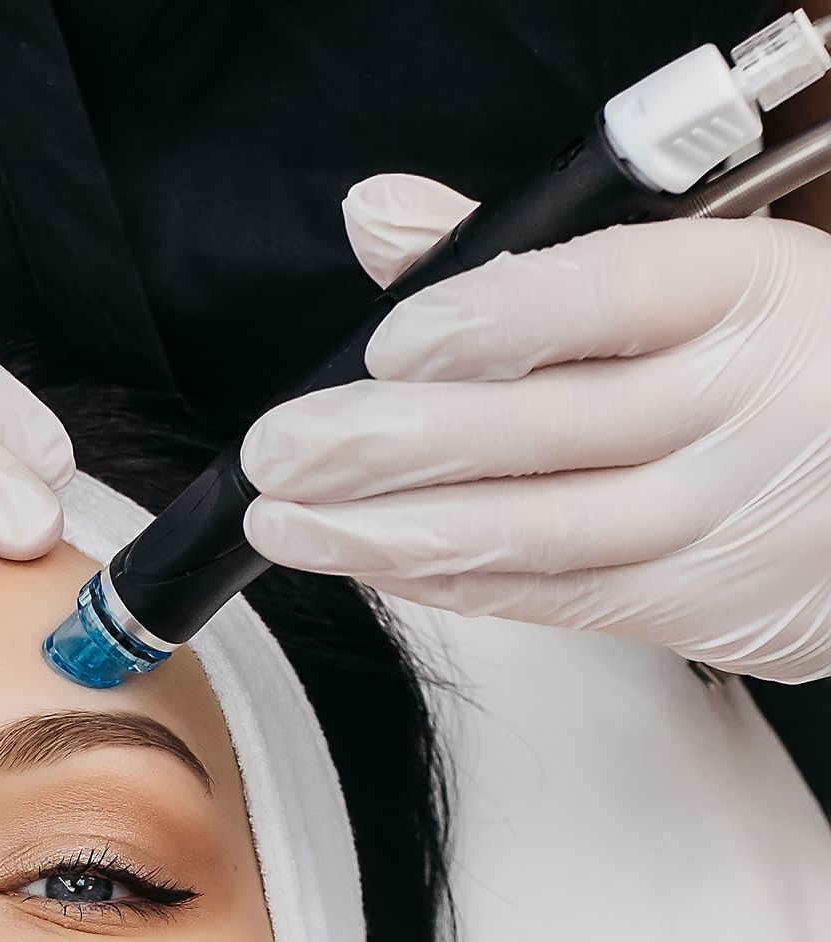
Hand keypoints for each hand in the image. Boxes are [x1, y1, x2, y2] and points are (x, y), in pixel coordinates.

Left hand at [237, 173, 830, 682]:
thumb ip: (526, 252)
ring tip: (291, 524)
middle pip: (545, 427)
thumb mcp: (688, 271)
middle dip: (390, 445)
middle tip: (285, 450)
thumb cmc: (773, 360)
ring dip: (392, 534)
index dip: (491, 321)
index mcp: (740, 291)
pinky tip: (373, 564)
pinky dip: (451, 581)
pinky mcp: (692, 602)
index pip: (609, 294)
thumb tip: (382, 220)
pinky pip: (551, 598)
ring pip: (535, 531)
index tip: (390, 344)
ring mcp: (712, 513)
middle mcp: (730, 406)